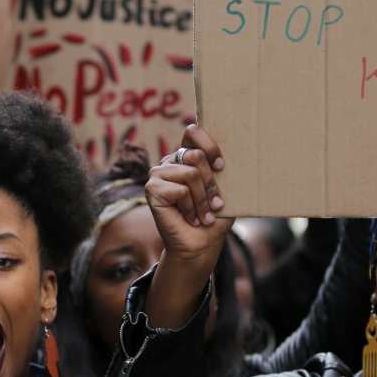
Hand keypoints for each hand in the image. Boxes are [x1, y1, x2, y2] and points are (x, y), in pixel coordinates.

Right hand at [145, 124, 231, 265]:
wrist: (202, 244)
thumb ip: (220, 167)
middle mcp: (171, 161)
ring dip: (202, 200)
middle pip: (196, 155)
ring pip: (190, 173)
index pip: (193, 132)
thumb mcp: (224, 187)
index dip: (210, 146)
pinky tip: (189, 218)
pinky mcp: (151, 189)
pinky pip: (180, 190)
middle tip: (215, 204)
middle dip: (211, 183)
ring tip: (203, 215)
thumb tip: (225, 156)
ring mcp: (158, 174)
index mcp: (186, 156)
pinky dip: (190, 208)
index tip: (222, 166)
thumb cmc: (214, 215)